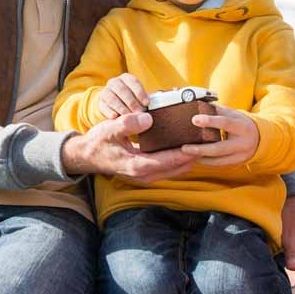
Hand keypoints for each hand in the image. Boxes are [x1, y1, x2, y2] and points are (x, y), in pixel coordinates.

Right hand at [61, 112, 194, 183]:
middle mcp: (144, 174)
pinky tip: (186, 148)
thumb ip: (128, 123)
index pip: (169, 160)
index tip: (201, 141)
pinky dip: (179, 160)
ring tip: (202, 144)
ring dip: (188, 159)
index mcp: (137, 165)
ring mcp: (145, 175)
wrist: (87, 156)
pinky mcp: (146, 172)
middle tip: (207, 141)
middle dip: (193, 156)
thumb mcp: (110, 128)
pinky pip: (168, 169)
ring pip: (175, 171)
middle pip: (177, 168)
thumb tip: (148, 118)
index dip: (186, 152)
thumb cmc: (98, 142)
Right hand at [98, 73, 148, 118]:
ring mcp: (106, 92)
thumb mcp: (139, 99)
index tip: (146, 103)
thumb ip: (144, 102)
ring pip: (112, 98)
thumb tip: (148, 112)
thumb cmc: (133, 103)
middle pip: (122, 89)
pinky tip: (116, 117)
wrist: (116, 108)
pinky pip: (104, 106)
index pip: (133, 81)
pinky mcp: (100, 103)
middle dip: (131, 102)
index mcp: (126, 78)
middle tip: (138, 113)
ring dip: (122, 108)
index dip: (140, 92)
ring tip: (129, 117)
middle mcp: (114, 82)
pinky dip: (110, 112)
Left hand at [181, 104, 259, 165]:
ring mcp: (241, 155)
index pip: (225, 122)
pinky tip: (195, 157)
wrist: (258, 137)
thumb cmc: (238, 122)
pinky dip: (206, 161)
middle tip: (184, 147)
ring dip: (200, 157)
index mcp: (241, 125)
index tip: (194, 119)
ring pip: (218, 159)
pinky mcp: (237, 163)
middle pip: (219, 148)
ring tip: (185, 153)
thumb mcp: (231, 113)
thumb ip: (215, 109)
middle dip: (200, 149)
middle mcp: (243, 142)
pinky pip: (219, 164)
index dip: (210, 121)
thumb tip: (194, 102)